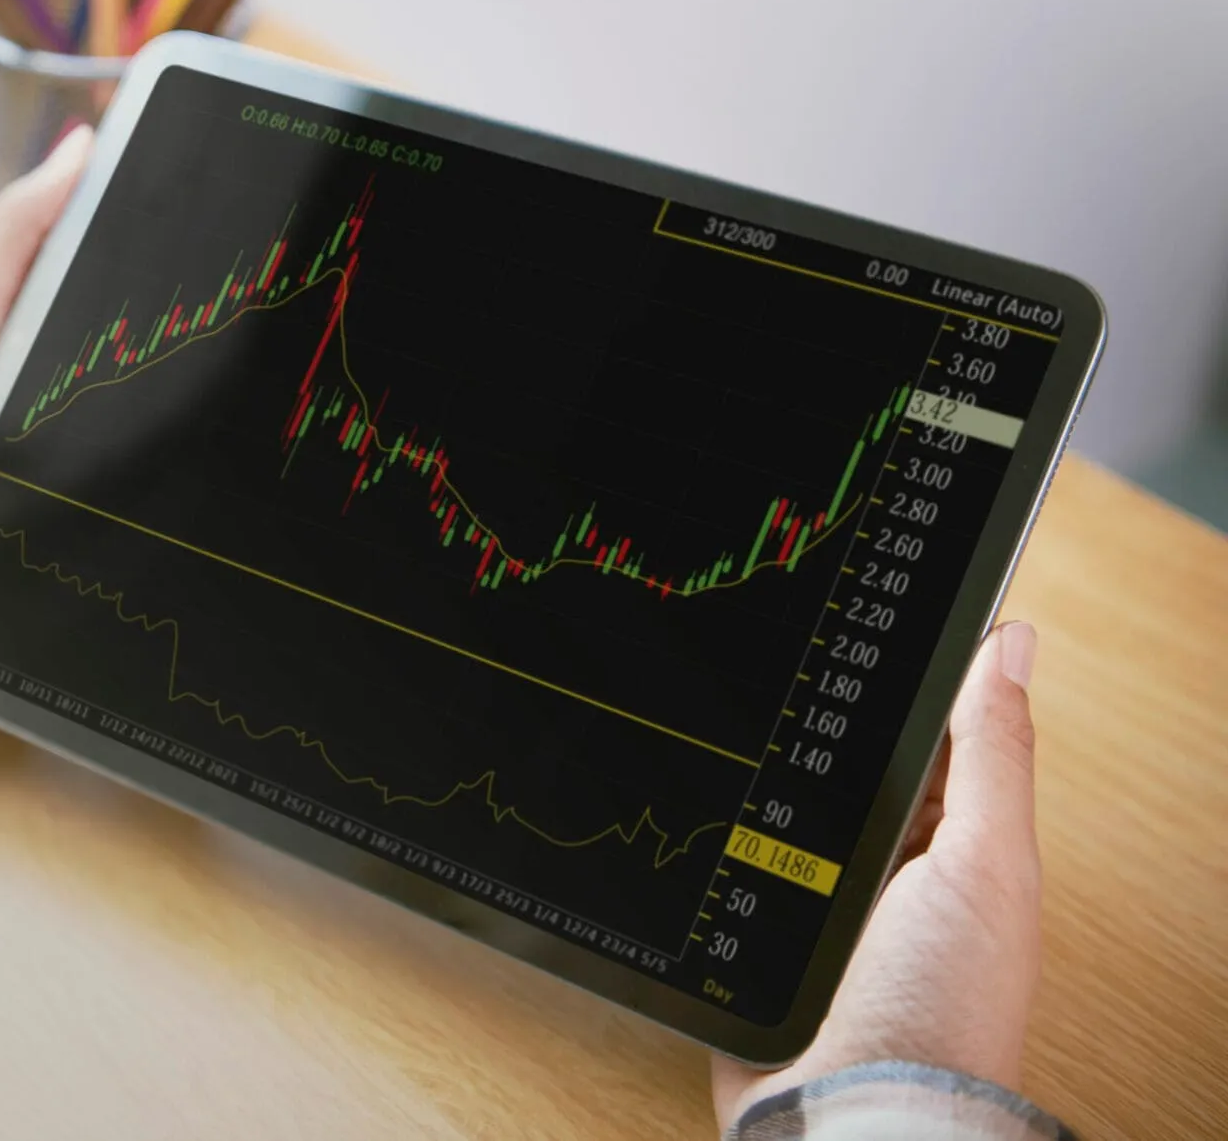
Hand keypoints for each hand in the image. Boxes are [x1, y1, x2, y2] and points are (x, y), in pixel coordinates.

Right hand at [712, 621, 1043, 1130]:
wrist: (849, 1117)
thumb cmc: (943, 1010)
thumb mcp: (987, 862)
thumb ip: (995, 753)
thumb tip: (1014, 643)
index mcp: (950, 847)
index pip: (927, 735)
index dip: (900, 676)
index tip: (859, 602)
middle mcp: (880, 871)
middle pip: (837, 764)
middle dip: (805, 719)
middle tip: (763, 652)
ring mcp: (808, 902)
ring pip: (766, 804)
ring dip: (741, 775)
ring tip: (711, 716)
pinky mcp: (744, 933)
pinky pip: (714, 862)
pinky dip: (699, 832)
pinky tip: (677, 797)